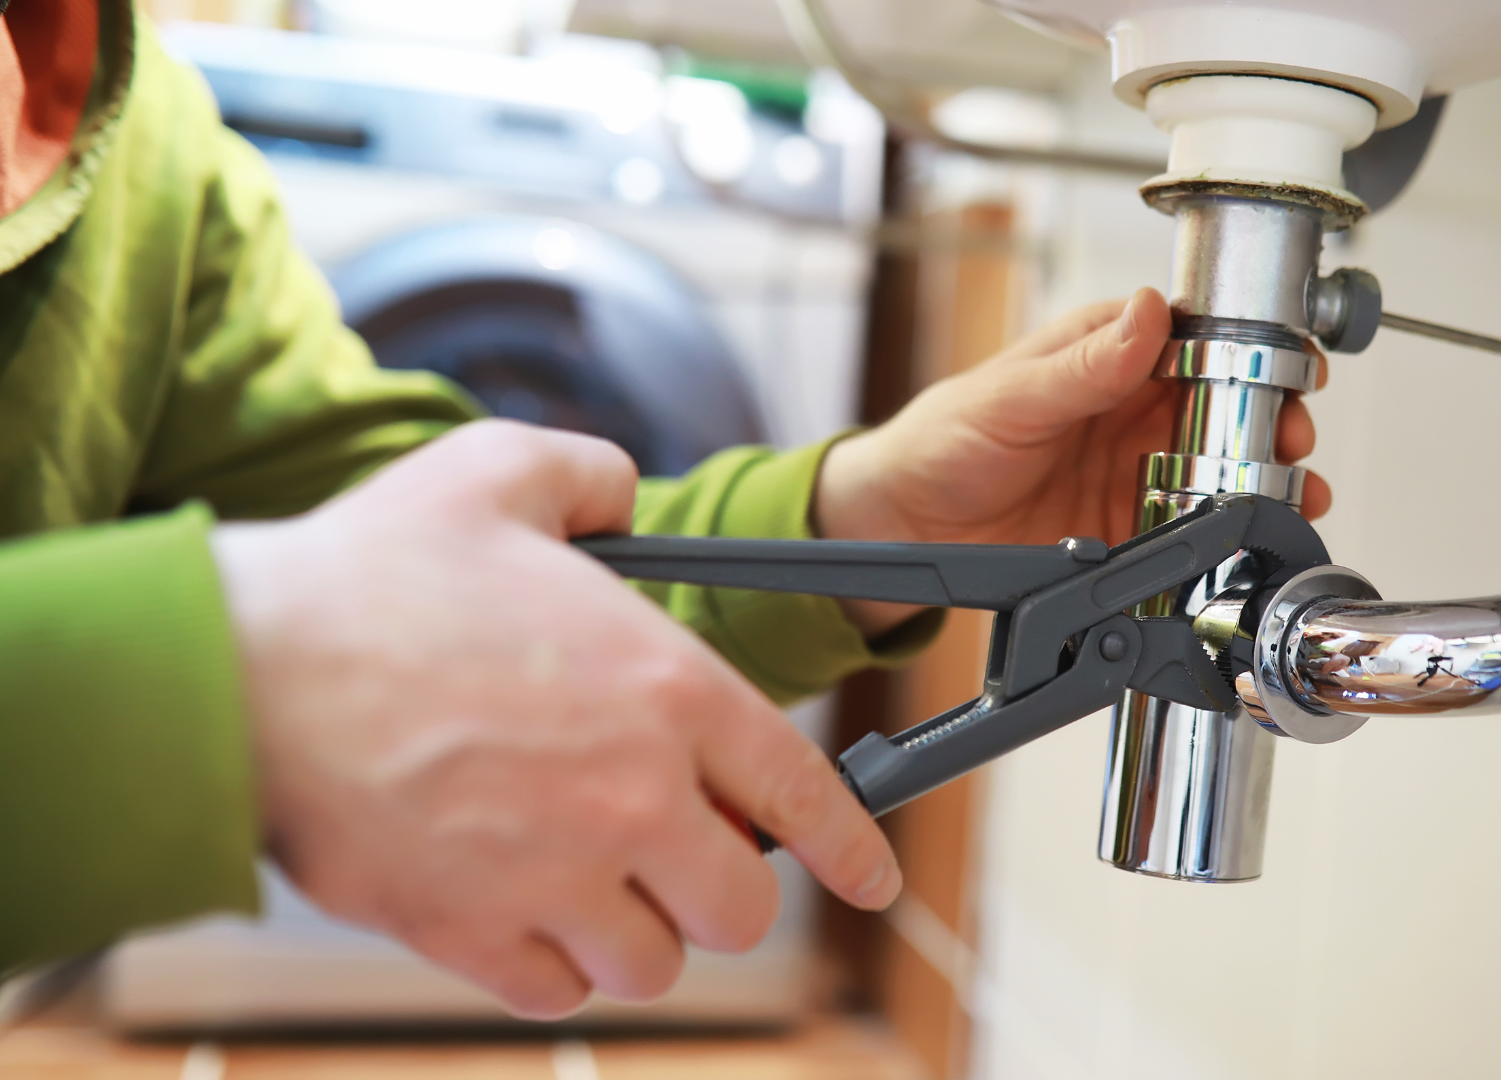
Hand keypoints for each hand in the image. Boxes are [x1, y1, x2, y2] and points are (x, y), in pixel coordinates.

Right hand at [212, 420, 900, 1018]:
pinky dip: (554, 963)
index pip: (802, 794)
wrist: (235, 671)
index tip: (871, 874)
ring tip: (596, 877)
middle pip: (740, 908)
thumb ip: (594, 477)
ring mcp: (551, 878)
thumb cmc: (367, 573)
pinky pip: (556, 990)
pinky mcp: (469, 934)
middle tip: (684, 852)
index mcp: (663, 690)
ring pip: (653, 962)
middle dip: (725, 887)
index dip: (851, 845)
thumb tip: (624, 496)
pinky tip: (525, 906)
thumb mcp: (499, 472)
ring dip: (638, 928)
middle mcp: (630, 797)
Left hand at [815, 287, 1329, 633]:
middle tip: (1295, 436)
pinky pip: (1195, 527)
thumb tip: (1145, 314)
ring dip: (1266, 477)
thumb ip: (1083, 365)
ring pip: (1224, 464)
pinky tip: (1256, 537)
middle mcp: (1133, 406)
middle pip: (1229, 403)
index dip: (1249, 348)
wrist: (909, 524)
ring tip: (1296, 492)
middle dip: (1274, 417)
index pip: (1197, 336)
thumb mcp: (1011, 396)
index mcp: (1107, 351)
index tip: (1285, 365)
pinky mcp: (1133, 526)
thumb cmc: (944, 439)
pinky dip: (1232, 532)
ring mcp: (1139, 466)